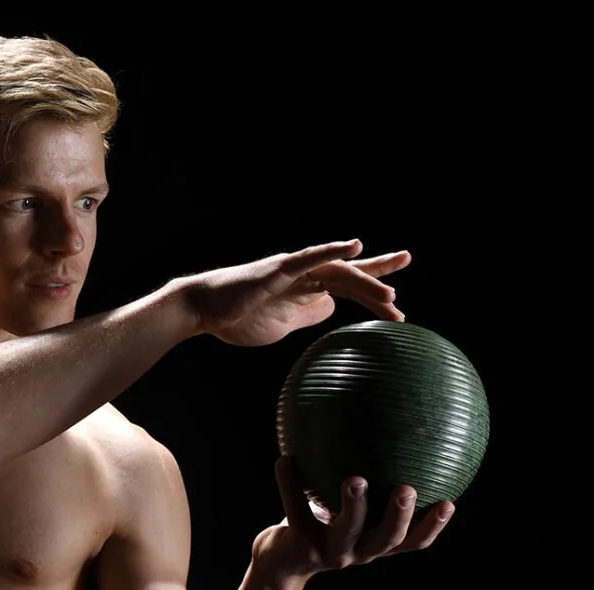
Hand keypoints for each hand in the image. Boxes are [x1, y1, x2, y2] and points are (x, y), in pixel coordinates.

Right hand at [183, 239, 410, 345]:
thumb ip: (306, 314)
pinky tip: (354, 247)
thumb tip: (330, 309)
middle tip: (404, 290)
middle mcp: (304, 274)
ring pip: (337, 272)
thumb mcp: (282, 324)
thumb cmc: (237, 316)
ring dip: (366, 282)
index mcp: (306, 289)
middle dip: (380, 280)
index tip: (398, 299)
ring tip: (391, 295)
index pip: (348, 286)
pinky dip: (332, 252)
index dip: (374, 286)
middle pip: (350, 276)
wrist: (204, 310)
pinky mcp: (278, 270)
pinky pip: (310, 259)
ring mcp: (293, 270)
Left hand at [251, 456, 453, 584]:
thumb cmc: (322, 525)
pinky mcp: (301, 546)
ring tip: (356, 478)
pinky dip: (289, 483)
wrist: (282, 562)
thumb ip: (368, 486)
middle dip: (400, 515)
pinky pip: (296, 509)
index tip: (448, 503)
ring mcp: (330, 552)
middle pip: (386, 539)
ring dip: (354, 504)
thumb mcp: (347, 510)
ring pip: (347, 530)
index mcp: (375, 544)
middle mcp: (358, 552)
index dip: (432, 526)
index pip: (412, 541)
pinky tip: (285, 459)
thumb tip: (385, 431)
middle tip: (408, 488)